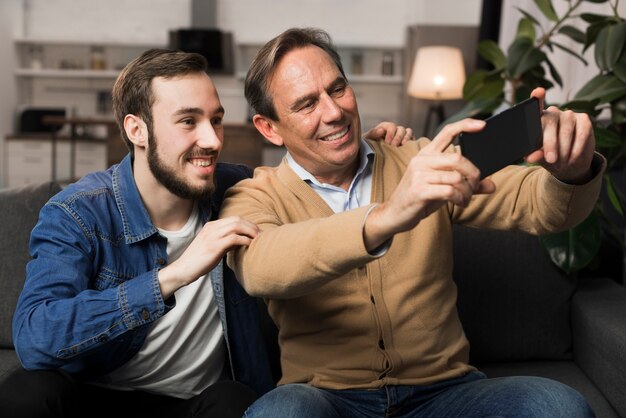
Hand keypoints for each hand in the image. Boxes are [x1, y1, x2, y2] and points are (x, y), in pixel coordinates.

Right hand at [157, 216, 258, 297]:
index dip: (248, 224)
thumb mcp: (212, 246)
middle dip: (251, 226)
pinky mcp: (214, 246)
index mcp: (211, 226)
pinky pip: (234, 238)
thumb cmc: (199, 260)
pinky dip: (245, 240)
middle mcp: (211, 228)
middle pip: (237, 220)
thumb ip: (226, 241)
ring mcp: (212, 236)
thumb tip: (242, 241)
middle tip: (261, 235)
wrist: (183, 269)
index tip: (256, 232)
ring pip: (237, 225)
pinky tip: (250, 245)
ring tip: (258, 239)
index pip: (234, 219)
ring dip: (250, 231)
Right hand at [363, 118, 494, 250]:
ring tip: (465, 199)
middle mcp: (421, 160)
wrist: (395, 214)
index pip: (447, 132)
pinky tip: (459, 202)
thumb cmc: (419, 198)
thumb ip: (465, 184)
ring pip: (456, 177)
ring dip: (467, 192)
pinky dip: (460, 198)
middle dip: (473, 174)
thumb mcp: (443, 188)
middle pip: (458, 158)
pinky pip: (449, 191)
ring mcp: (418, 175)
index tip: (482, 125)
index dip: (465, 125)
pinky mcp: (419, 190)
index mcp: (426, 154)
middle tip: (474, 186)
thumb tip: (491, 185)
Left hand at [364, 121, 413, 145]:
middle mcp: (395, 130)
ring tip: (403, 145)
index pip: (391, 126)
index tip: (387, 142)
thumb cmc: (369, 146)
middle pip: (401, 129)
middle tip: (394, 146)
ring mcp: (402, 135)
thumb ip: (372, 134)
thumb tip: (381, 130)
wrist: (372, 155)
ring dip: (407, 138)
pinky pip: (413, 139)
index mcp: (385, 127)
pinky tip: (407, 148)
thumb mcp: (367, 139)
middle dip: (398, 137)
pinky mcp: (408, 142)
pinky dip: (412, 142)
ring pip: (409, 132)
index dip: (390, 133)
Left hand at [525, 87, 594, 183]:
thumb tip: (531, 157)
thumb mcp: (540, 157)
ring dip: (564, 149)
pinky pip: (581, 133)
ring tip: (562, 162)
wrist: (569, 164)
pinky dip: (577, 148)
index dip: (537, 98)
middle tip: (551, 159)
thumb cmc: (550, 157)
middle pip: (550, 122)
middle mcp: (552, 113)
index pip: (535, 107)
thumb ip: (534, 154)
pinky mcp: (584, 119)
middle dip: (550, 143)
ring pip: (566, 130)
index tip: (538, 92)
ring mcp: (568, 114)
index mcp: (537, 120)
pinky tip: (573, 158)